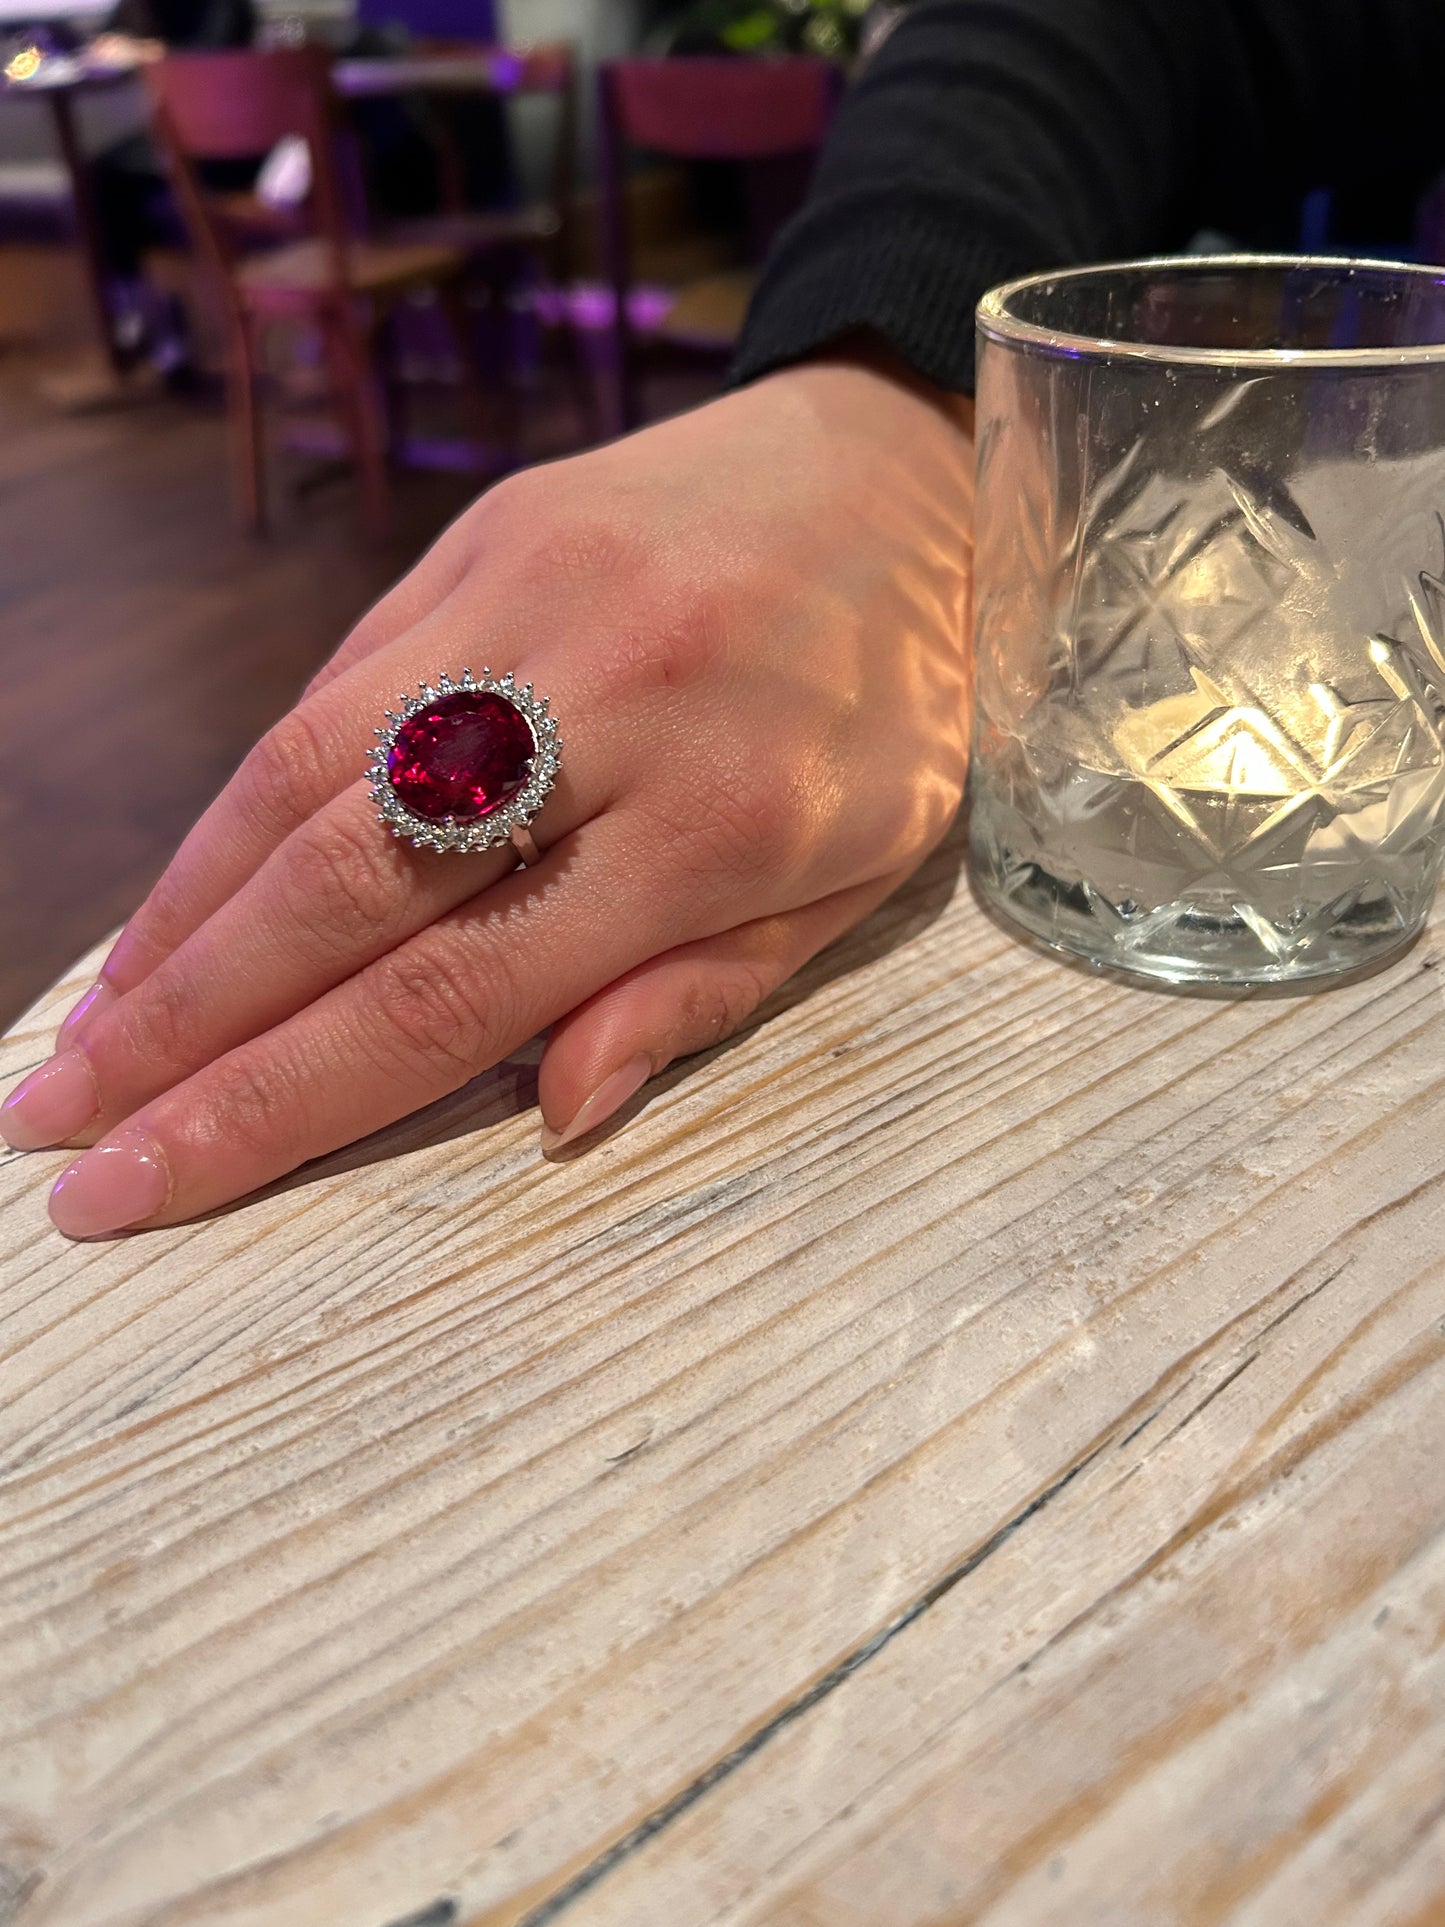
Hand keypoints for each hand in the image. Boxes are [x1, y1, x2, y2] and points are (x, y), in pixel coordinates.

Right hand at [1, 355, 973, 1235]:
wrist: (913, 467)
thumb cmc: (905, 707)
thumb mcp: (860, 884)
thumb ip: (699, 996)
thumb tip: (548, 1116)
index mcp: (718, 824)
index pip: (447, 997)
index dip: (280, 1106)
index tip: (145, 1187)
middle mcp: (600, 703)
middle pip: (342, 889)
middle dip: (182, 1028)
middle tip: (57, 1125)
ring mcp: (526, 599)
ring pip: (302, 772)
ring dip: (176, 915)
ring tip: (92, 1030)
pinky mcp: (483, 536)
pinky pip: (334, 684)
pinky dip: (242, 801)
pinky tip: (187, 889)